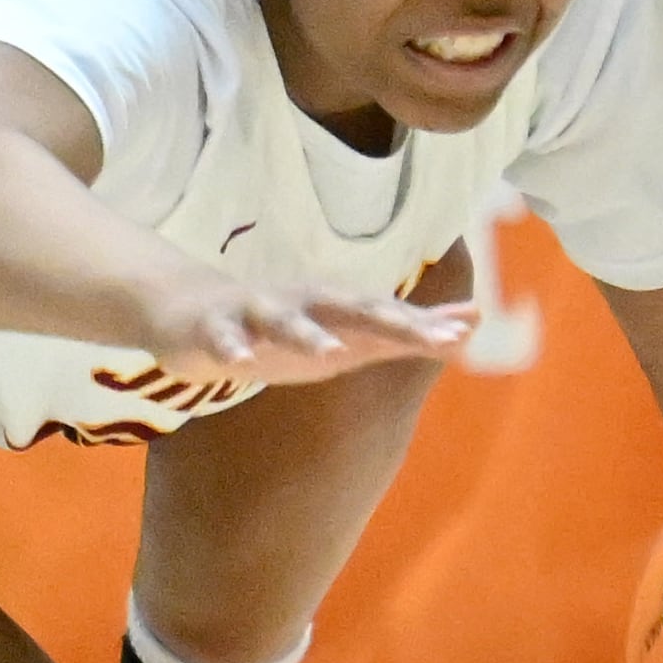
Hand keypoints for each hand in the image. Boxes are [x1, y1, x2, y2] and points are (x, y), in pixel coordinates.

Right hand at [126, 270, 470, 387]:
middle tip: (418, 333)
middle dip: (384, 319)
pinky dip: (232, 345)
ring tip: (331, 350)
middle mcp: (302, 303)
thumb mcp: (348, 334)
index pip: (388, 316)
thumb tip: (474, 320)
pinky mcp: (213, 326)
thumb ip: (407, 330)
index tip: (463, 334)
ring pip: (284, 319)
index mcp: (335, 308)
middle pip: (347, 307)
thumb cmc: (281, 327)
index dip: (424, 325)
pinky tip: (240, 359)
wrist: (188, 309)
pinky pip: (223, 337)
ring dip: (306, 332)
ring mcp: (256, 312)